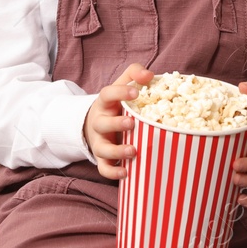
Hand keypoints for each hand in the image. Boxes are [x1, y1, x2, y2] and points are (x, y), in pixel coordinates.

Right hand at [84, 63, 153, 179]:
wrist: (96, 123)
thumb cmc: (116, 104)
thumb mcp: (122, 85)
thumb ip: (134, 74)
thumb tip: (150, 75)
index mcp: (105, 103)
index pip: (107, 94)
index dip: (120, 92)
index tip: (136, 91)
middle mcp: (99, 122)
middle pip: (102, 123)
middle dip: (116, 124)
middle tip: (132, 123)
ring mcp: (100, 142)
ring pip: (102, 149)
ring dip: (116, 151)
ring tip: (133, 151)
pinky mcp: (102, 159)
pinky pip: (104, 168)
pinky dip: (113, 173)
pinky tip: (126, 173)